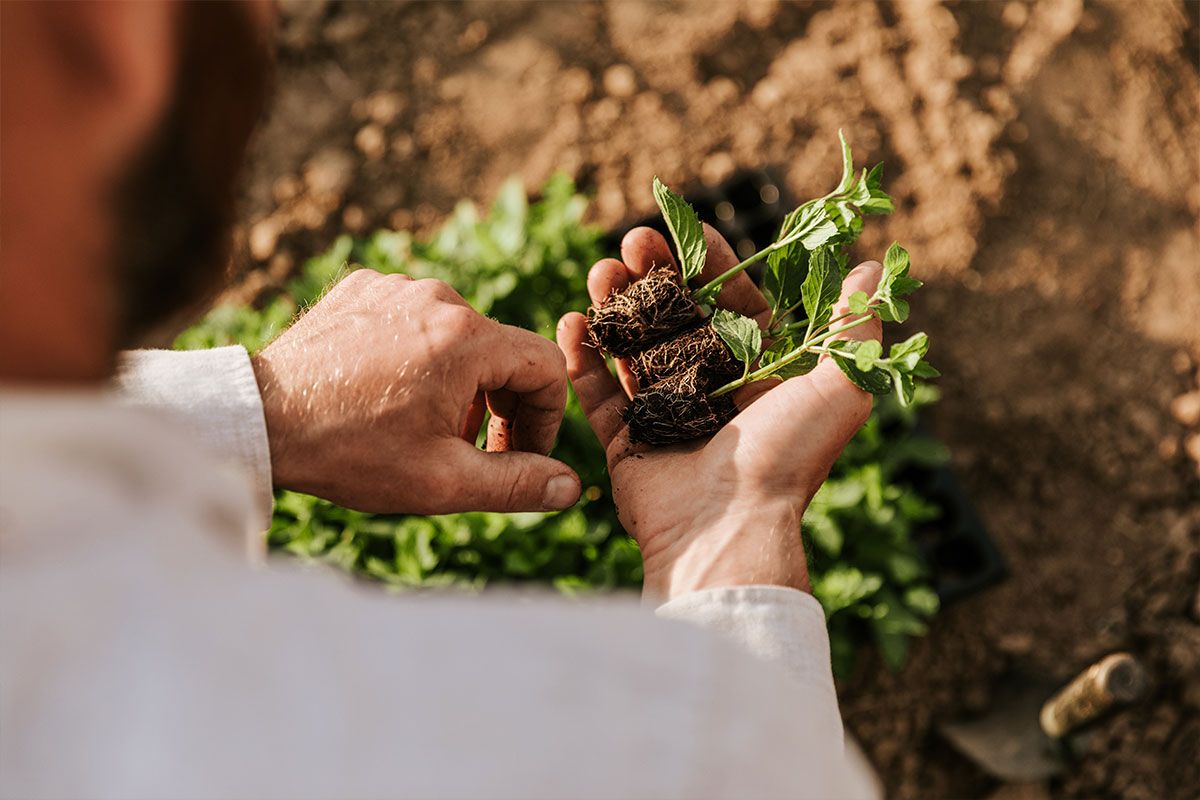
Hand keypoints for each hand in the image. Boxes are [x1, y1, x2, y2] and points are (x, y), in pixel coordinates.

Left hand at [253, 270, 580, 513]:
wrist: (257, 419)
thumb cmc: (350, 453)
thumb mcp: (443, 482)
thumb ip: (517, 485)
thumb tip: (571, 487)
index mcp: (468, 339)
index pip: (545, 368)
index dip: (546, 418)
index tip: (519, 456)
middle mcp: (438, 297)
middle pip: (502, 351)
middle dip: (500, 405)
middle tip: (472, 452)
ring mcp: (397, 286)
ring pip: (458, 337)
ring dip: (458, 383)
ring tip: (423, 427)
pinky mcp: (363, 287)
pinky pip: (414, 319)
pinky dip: (417, 356)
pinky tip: (386, 393)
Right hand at [556, 225, 881, 601]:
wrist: (729, 529)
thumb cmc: (788, 455)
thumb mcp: (841, 387)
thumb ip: (855, 327)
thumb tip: (871, 271)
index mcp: (761, 376)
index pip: (731, 304)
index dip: (709, 264)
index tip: (686, 227)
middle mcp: (713, 394)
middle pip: (675, 319)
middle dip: (652, 276)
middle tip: (631, 242)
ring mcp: (665, 418)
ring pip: (632, 349)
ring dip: (613, 307)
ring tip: (598, 273)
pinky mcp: (627, 445)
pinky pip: (598, 397)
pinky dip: (581, 361)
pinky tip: (569, 323)